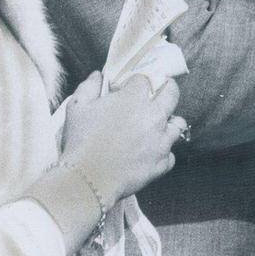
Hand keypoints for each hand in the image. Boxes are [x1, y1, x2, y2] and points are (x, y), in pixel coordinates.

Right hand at [58, 73, 184, 205]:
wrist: (87, 180)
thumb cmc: (80, 142)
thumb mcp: (77, 108)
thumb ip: (89, 87)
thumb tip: (98, 75)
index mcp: (135, 98)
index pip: (146, 78)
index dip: (139, 81)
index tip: (134, 86)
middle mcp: (154, 115)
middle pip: (172, 93)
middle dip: (167, 90)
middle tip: (160, 93)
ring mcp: (161, 140)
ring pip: (178, 124)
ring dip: (169, 123)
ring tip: (158, 126)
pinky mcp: (162, 162)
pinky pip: (170, 154)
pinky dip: (162, 154)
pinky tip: (151, 154)